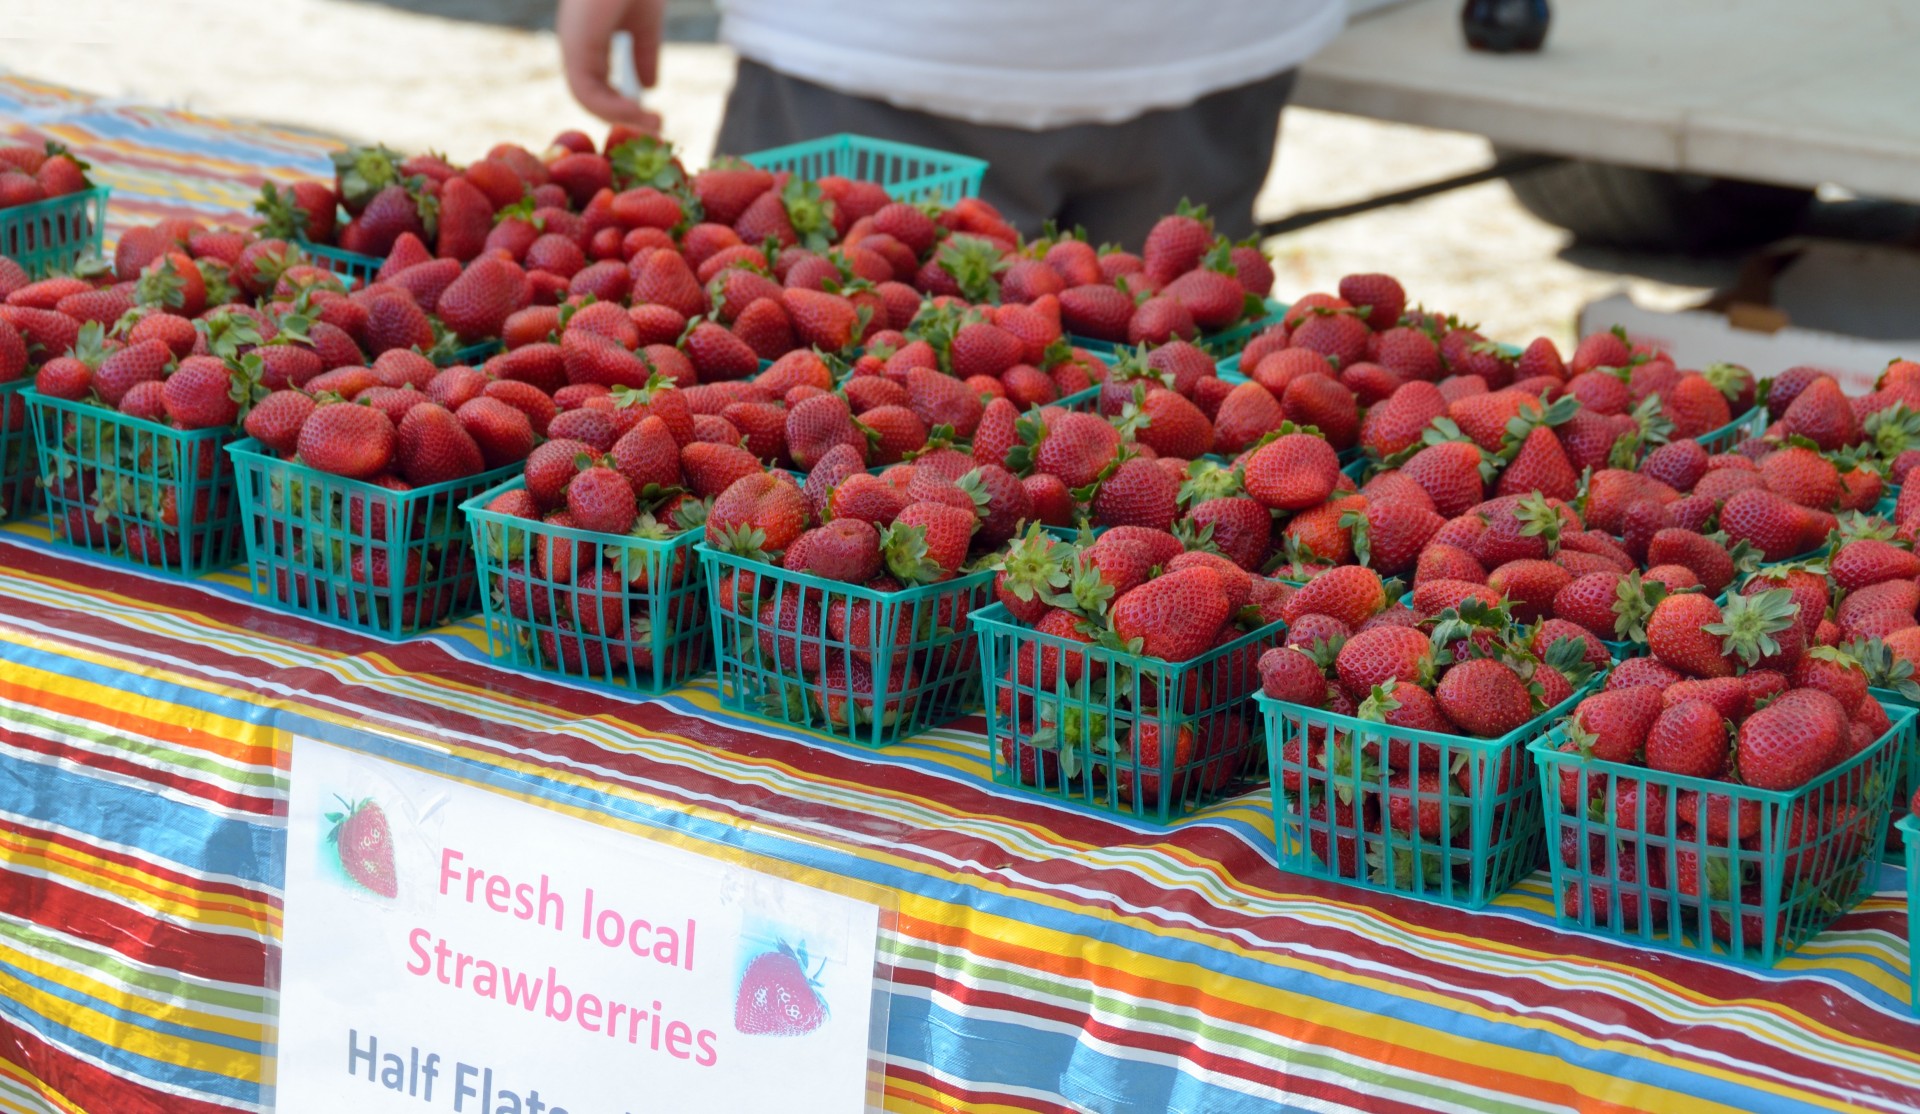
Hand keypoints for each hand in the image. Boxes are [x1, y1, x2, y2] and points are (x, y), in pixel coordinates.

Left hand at [556, 0, 665, 132]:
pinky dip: (612, 107)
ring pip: (587, 98)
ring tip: (651, 123)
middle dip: (624, 119)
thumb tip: (650, 85)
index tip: (654, 116)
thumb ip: (645, 53)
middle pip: (592, 96)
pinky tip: (638, 110)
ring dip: (621, 117)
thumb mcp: (645, 23)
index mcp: (588, 38)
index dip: (624, 106)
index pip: (599, 85)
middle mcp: (576, 44)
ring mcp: (573, 44)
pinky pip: (587, 91)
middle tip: (656, 129)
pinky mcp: (577, 45)